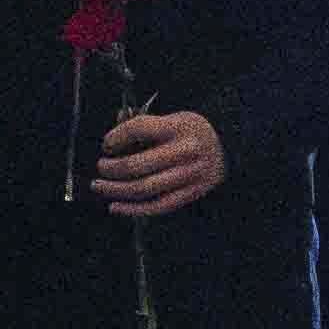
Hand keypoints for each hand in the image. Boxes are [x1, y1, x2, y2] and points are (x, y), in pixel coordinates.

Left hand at [90, 106, 229, 214]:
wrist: (228, 146)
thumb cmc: (191, 131)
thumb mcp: (174, 119)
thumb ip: (144, 127)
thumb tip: (111, 145)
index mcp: (179, 126)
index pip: (139, 128)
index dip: (116, 136)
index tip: (106, 144)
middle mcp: (186, 151)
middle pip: (137, 164)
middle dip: (111, 168)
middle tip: (101, 167)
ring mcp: (190, 175)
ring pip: (144, 189)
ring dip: (116, 190)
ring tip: (99, 186)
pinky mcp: (192, 193)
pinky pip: (158, 206)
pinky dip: (133, 210)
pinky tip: (115, 207)